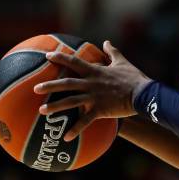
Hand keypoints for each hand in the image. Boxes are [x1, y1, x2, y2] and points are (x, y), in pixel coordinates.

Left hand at [33, 40, 152, 141]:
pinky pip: (85, 121)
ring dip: (55, 107)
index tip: (47, 56)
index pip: (74, 62)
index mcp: (96, 71)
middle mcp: (92, 83)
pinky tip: (66, 137)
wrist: (143, 93)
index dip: (60, 58)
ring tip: (41, 111)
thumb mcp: (123, 61)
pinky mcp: (100, 110)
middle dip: (50, 85)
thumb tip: (106, 42)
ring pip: (71, 102)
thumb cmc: (134, 77)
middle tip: (35, 88)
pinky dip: (75, 129)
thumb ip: (112, 52)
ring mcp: (94, 97)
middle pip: (67, 83)